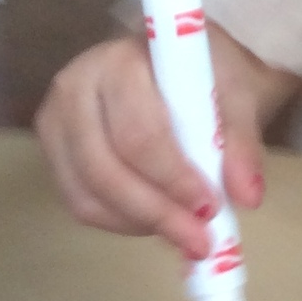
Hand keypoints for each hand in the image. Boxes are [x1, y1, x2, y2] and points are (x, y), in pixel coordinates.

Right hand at [34, 27, 266, 260]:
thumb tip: (247, 197)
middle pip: (105, 168)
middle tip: (200, 241)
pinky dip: (120, 222)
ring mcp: (56, 121)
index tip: (210, 208)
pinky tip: (157, 221)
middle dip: (156, 213)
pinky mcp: (54, 151)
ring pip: (87, 194)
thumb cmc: (208, 72)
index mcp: (120, 62)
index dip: (172, 178)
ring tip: (185, 234)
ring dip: (139, 223)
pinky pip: (79, 203)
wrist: (180, 59)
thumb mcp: (238, 94)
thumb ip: (241, 142)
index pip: (138, 133)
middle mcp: (74, 87)